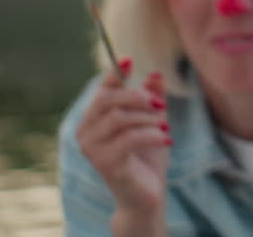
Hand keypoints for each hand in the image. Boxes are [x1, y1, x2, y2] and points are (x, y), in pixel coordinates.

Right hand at [75, 60, 170, 230]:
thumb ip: (153, 98)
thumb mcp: (154, 121)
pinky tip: (166, 140)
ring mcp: (92, 148)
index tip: (129, 60)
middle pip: (108, 100)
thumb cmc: (147, 155)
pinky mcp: (104, 163)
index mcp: (95, 118)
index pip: (101, 90)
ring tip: (165, 126)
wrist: (146, 192)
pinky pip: (129, 138)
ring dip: (149, 118)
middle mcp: (86, 131)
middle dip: (138, 97)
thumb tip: (156, 73)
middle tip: (161, 105)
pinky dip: (152, 135)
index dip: (113, 74)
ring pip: (120, 118)